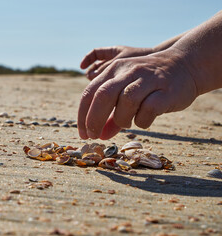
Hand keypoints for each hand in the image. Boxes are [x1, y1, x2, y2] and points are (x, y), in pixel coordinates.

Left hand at [78, 48, 197, 139]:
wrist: (185, 65)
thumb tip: (99, 136)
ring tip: (126, 122)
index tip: (84, 134)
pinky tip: (144, 119)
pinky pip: (149, 108)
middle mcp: (128, 71)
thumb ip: (111, 115)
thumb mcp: (125, 93)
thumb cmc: (149, 84)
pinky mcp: (167, 90)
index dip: (83, 116)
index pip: (89, 92)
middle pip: (103, 95)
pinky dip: (142, 120)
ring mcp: (148, 78)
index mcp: (114, 70)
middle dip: (94, 120)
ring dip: (121, 119)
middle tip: (94, 136)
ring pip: (126, 100)